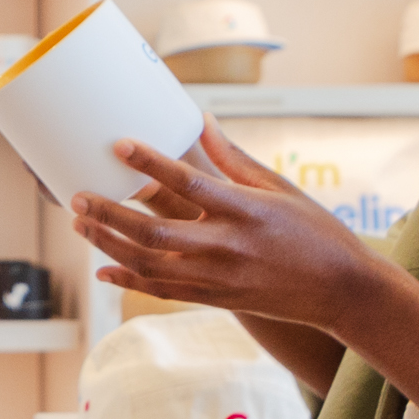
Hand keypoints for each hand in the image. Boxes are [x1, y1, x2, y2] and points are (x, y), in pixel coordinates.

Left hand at [69, 126, 385, 337]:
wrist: (342, 291)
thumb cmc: (314, 231)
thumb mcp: (279, 187)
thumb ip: (233, 158)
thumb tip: (200, 118)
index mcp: (246, 210)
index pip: (189, 182)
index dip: (150, 164)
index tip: (118, 144)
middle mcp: (228, 245)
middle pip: (154, 232)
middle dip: (109, 214)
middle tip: (77, 196)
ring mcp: (219, 278)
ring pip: (150, 264)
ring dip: (109, 244)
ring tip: (80, 224)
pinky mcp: (217, 299)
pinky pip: (163, 291)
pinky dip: (129, 280)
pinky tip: (104, 267)